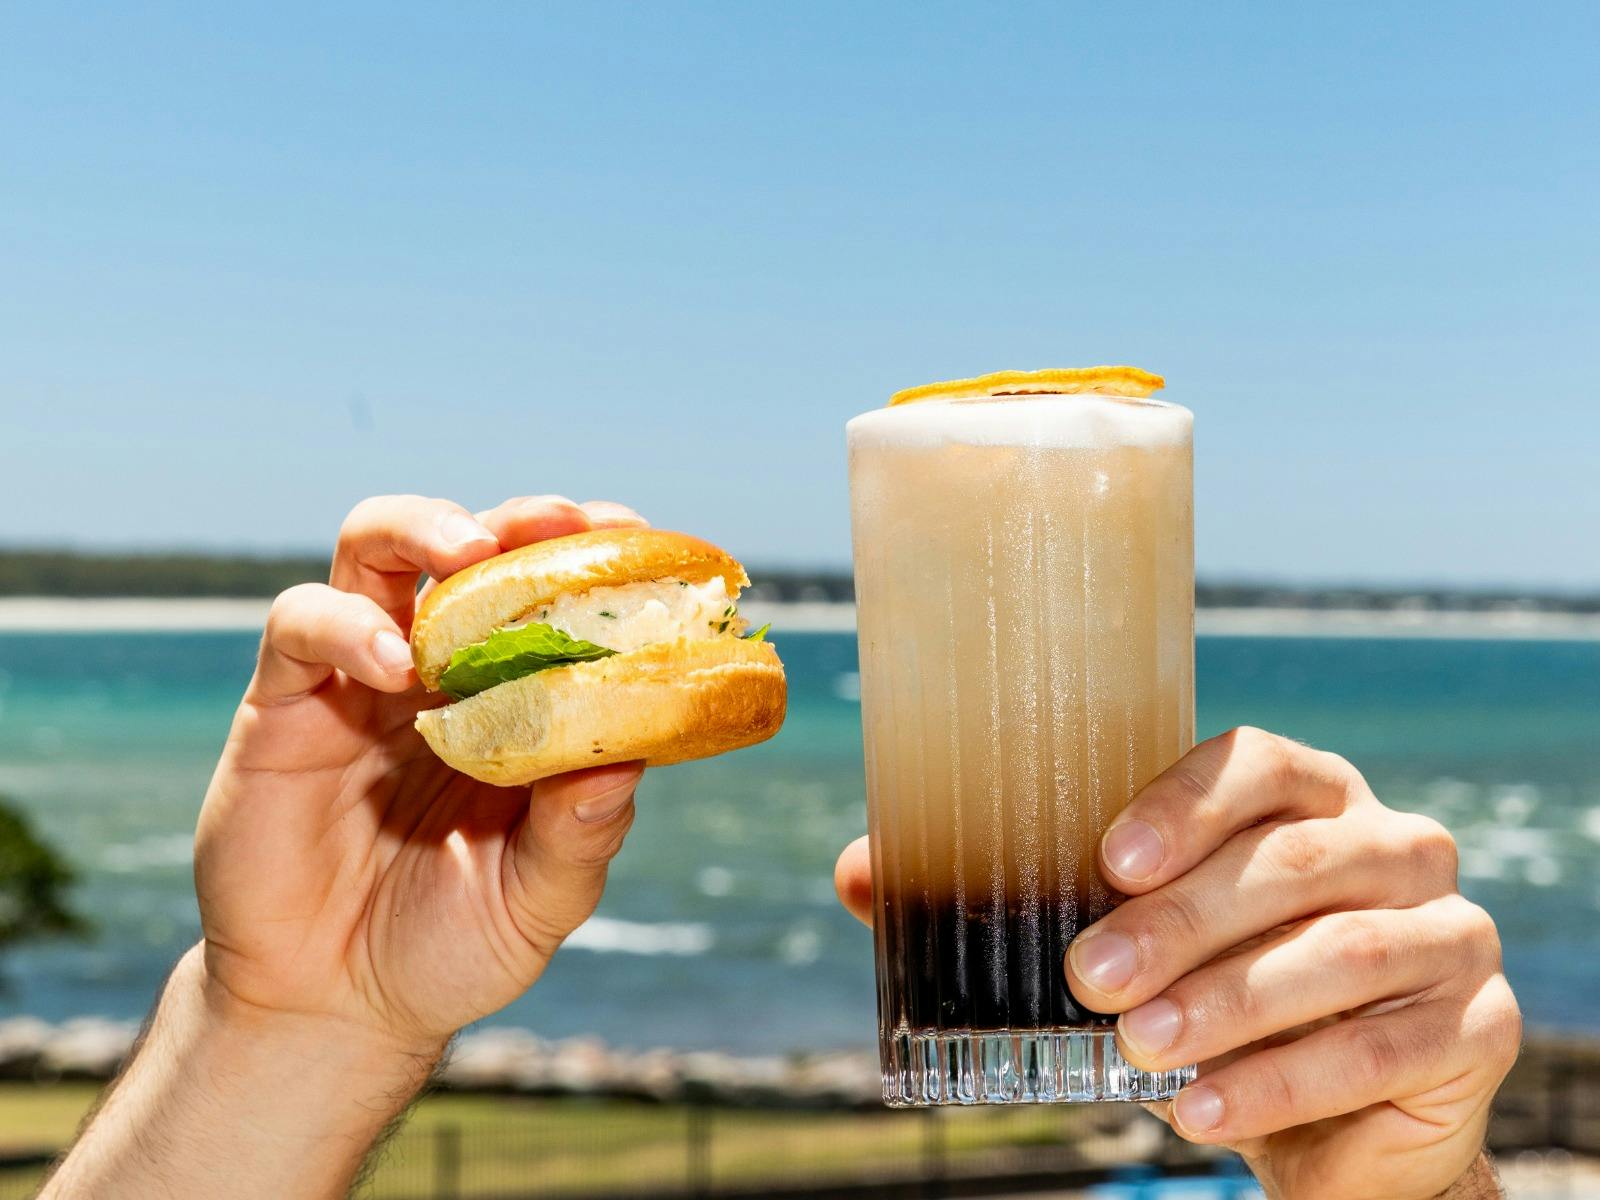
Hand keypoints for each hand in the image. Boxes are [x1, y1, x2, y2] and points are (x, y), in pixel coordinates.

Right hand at [197, 494, 650, 1052]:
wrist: (332, 1011)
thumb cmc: (450, 946)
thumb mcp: (537, 901)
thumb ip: (580, 835)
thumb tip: (626, 761)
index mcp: (515, 700)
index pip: (554, 598)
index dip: (595, 558)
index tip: (638, 539)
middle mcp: (440, 671)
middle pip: (469, 548)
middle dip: (519, 521)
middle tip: (563, 521)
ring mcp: (359, 679)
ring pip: (373, 549)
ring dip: (424, 528)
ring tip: (471, 555)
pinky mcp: (283, 705)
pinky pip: (301, 626)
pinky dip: (344, 623)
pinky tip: (393, 664)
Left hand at [835, 727, 1519, 1199]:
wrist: (1325, 1110)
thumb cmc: (1209, 989)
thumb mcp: (1121, 937)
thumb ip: (1004, 899)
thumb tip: (858, 874)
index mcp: (1305, 793)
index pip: (1256, 762)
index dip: (1183, 803)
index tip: (1105, 862)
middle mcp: (1387, 840)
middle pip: (1291, 858)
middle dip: (1181, 923)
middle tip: (1091, 978)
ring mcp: (1443, 927)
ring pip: (1338, 947)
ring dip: (1229, 1002)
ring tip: (1140, 1051)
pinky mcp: (1473, 1022)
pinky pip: (1383, 1046)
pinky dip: (1284, 1080)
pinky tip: (1203, 1112)